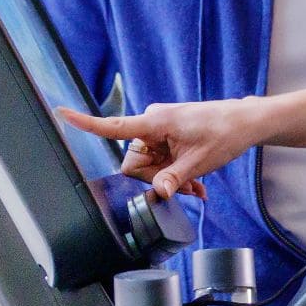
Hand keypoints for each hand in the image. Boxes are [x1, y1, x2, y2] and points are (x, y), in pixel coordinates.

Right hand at [56, 100, 261, 198]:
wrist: (244, 122)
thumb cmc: (224, 133)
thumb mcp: (199, 162)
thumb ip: (173, 179)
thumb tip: (157, 192)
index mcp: (154, 122)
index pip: (113, 127)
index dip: (86, 124)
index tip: (61, 113)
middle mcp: (151, 124)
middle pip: (135, 163)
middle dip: (157, 180)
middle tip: (185, 187)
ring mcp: (158, 130)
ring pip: (149, 166)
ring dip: (169, 179)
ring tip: (195, 185)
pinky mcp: (166, 135)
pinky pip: (160, 161)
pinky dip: (174, 173)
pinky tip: (194, 183)